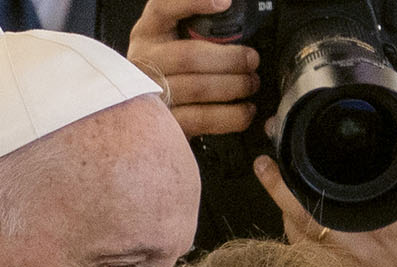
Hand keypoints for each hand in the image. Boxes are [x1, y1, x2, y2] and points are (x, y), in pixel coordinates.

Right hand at [127, 0, 261, 136]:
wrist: (151, 112)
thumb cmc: (172, 69)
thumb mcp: (175, 39)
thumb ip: (197, 24)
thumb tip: (228, 7)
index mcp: (148, 32)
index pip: (163, 8)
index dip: (193, 3)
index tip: (224, 3)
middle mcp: (144, 62)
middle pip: (189, 56)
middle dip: (230, 58)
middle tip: (251, 59)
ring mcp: (152, 95)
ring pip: (199, 89)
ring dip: (235, 86)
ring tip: (251, 83)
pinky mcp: (166, 124)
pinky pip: (204, 119)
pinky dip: (233, 115)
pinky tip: (246, 109)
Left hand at [254, 157, 396, 266]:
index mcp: (392, 204)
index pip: (346, 168)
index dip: (316, 149)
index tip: (300, 135)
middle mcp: (360, 228)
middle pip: (307, 194)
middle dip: (280, 175)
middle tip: (267, 160)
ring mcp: (342, 255)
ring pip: (296, 221)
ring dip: (279, 199)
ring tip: (271, 178)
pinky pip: (299, 249)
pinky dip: (290, 230)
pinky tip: (288, 217)